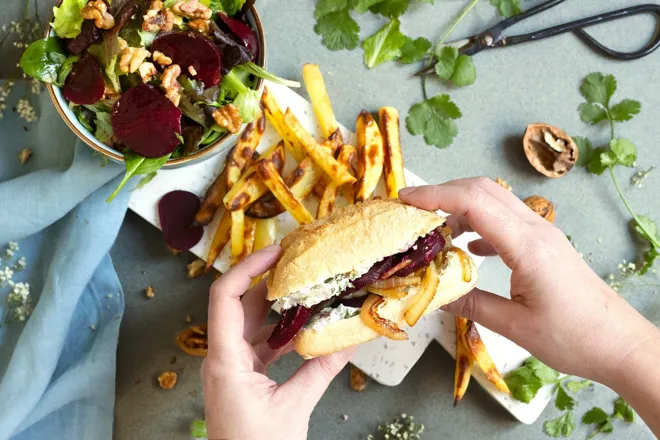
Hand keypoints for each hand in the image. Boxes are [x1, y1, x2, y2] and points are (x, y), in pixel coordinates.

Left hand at [201, 245, 353, 439]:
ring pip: (252, 324)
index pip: (225, 297)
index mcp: (225, 360)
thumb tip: (350, 339)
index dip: (248, 268)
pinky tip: (306, 327)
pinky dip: (281, 333)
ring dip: (278, 307)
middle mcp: (222, 358)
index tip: (277, 252)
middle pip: (240, 305)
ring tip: (308, 289)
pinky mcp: (243, 378)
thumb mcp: (294, 408)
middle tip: (299, 262)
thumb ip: (321, 369)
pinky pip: (260, 344)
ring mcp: (231, 368)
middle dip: (269, 281)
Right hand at [399, 178, 659, 384]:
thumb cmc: (573, 337)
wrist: (620, 343)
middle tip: (411, 210)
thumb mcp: (514, 327)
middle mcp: (535, 229)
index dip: (436, 195)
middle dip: (443, 192)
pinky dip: (479, 223)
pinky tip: (467, 247)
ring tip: (433, 230)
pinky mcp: (545, 244)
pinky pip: (506, 220)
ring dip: (461, 206)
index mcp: (527, 245)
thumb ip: (471, 305)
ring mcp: (542, 234)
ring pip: (495, 201)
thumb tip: (432, 296)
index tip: (404, 200)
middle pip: (483, 190)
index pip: (474, 202)